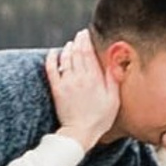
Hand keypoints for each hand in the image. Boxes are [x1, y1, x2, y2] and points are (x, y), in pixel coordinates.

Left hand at [44, 27, 115, 149]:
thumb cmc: (100, 118)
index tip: (87, 33)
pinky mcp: (57, 89)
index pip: (89, 53)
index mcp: (95, 78)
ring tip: (70, 43)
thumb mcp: (113, 99)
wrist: (81, 132)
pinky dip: (52, 58)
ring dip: (67, 48)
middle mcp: (80, 77)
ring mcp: (67, 82)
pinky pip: (52, 69)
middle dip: (78, 40)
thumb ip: (113, 79)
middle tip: (80, 34)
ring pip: (66, 58)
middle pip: (77, 52)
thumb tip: (114, 62)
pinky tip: (53, 52)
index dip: (87, 40)